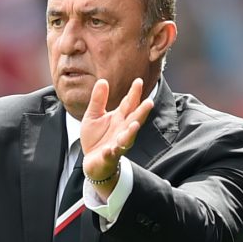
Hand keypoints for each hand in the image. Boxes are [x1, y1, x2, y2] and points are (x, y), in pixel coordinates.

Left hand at [80, 78, 152, 192]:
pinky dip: (111, 152)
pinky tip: (110, 149)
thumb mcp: (93, 115)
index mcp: (119, 118)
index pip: (129, 104)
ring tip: (134, 124)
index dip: (134, 94)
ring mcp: (117, 144)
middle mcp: (122, 130)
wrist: (93, 161)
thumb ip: (98, 100)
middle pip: (134, 120)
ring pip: (127, 138)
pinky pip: (111, 154)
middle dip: (141, 112)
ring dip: (131, 132)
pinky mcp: (109, 156)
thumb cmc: (96, 138)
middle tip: (149, 102)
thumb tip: (103, 80)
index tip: (138, 81)